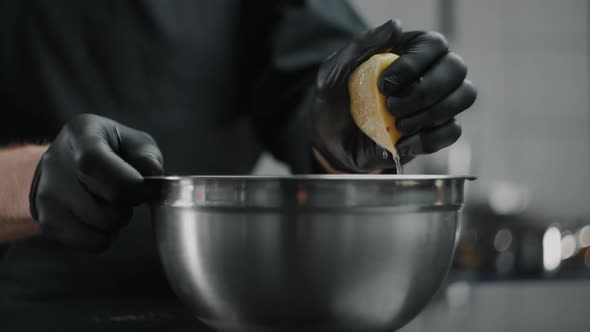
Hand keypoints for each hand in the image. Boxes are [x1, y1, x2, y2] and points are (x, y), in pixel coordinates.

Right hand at [29, 114, 163, 250]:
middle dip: (127, 205)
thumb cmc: (112, 150)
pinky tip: (100, 217)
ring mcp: (46, 195)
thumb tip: (152, 182)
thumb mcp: (134, 142)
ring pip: (99, 226)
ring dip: (117, 221)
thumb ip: (147, 158)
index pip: (93, 163)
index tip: (146, 191)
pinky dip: (104, 236)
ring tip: (110, 203)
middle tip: (126, 193)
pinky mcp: (46, 222)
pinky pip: (91, 242)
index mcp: (80, 134)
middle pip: (102, 204)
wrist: (70, 159)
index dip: (128, 184)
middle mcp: (55, 163)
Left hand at [311, 20, 476, 172]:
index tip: (383, 85)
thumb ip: (362, 45)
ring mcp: (436, 101)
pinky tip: (402, 143)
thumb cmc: (335, 99)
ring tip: (397, 125)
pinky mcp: (435, 131)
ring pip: (463, 96)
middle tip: (391, 106)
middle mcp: (430, 71)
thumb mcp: (335, 70)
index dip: (415, 64)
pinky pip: (452, 131)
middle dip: (425, 90)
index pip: (434, 45)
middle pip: (456, 69)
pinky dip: (428, 139)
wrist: (331, 139)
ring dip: (430, 114)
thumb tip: (396, 25)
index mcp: (410, 50)